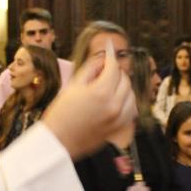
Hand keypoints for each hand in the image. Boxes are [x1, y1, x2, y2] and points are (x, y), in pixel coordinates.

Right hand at [43, 40, 135, 159]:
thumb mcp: (73, 86)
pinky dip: (127, 101)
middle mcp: (114, 105)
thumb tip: (103, 59)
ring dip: (123, 86)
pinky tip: (117, 99)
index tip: (109, 48)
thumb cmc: (61, 113)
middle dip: (115, 72)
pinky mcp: (119, 128)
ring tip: (109, 85)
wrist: (59, 141)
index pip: (113, 67)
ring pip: (131, 94)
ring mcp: (119, 118)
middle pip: (124, 79)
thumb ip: (91, 69)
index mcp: (101, 93)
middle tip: (103, 70)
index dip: (110, 56)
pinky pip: (131, 110)